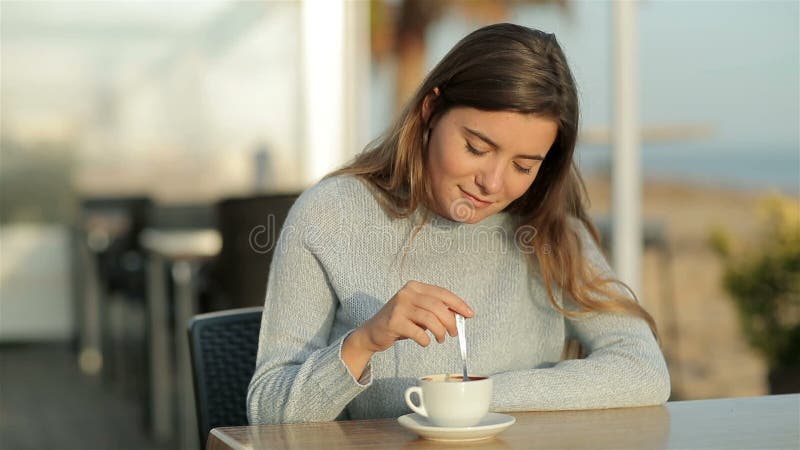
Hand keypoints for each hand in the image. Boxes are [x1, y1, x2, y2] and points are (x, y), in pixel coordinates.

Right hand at [353, 280, 474, 352]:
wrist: (373, 332)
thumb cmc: (400, 321)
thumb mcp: (418, 311)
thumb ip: (436, 310)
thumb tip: (460, 315)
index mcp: (415, 287)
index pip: (442, 293)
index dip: (458, 304)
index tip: (470, 314)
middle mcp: (407, 293)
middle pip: (438, 306)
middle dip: (450, 322)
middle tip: (453, 333)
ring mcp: (399, 306)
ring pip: (430, 319)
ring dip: (440, 332)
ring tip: (440, 339)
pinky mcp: (394, 322)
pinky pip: (418, 332)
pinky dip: (426, 340)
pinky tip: (425, 342)